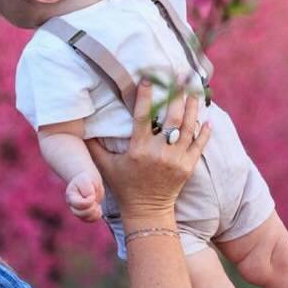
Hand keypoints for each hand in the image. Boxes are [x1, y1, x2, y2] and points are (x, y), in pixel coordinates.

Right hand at [66, 171, 103, 222]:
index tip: (93, 195)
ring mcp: (77, 211)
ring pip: (85, 218)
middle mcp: (72, 205)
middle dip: (92, 208)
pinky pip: (89, 220)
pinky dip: (96, 216)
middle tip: (95, 200)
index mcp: (70, 195)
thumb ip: (88, 190)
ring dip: (94, 213)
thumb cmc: (86, 180)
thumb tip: (91, 200)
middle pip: (80, 213)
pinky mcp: (83, 215)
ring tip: (97, 204)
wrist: (88, 183)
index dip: (89, 201)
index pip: (80, 204)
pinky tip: (98, 208)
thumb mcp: (87, 180)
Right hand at [85, 80, 209, 216]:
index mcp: (138, 150)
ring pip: (188, 128)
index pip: (142, 117)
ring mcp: (175, 160)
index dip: (145, 96)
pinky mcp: (187, 167)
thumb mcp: (106, 167)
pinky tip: (207, 118)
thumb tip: (80, 127)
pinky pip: (199, 145)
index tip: (148, 79)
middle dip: (176, 95)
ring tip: (194, 91)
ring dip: (192, 108)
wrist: (147, 211)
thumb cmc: (125, 186)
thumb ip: (94, 147)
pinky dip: (204, 132)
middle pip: (171, 118)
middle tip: (180, 76)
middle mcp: (158, 153)